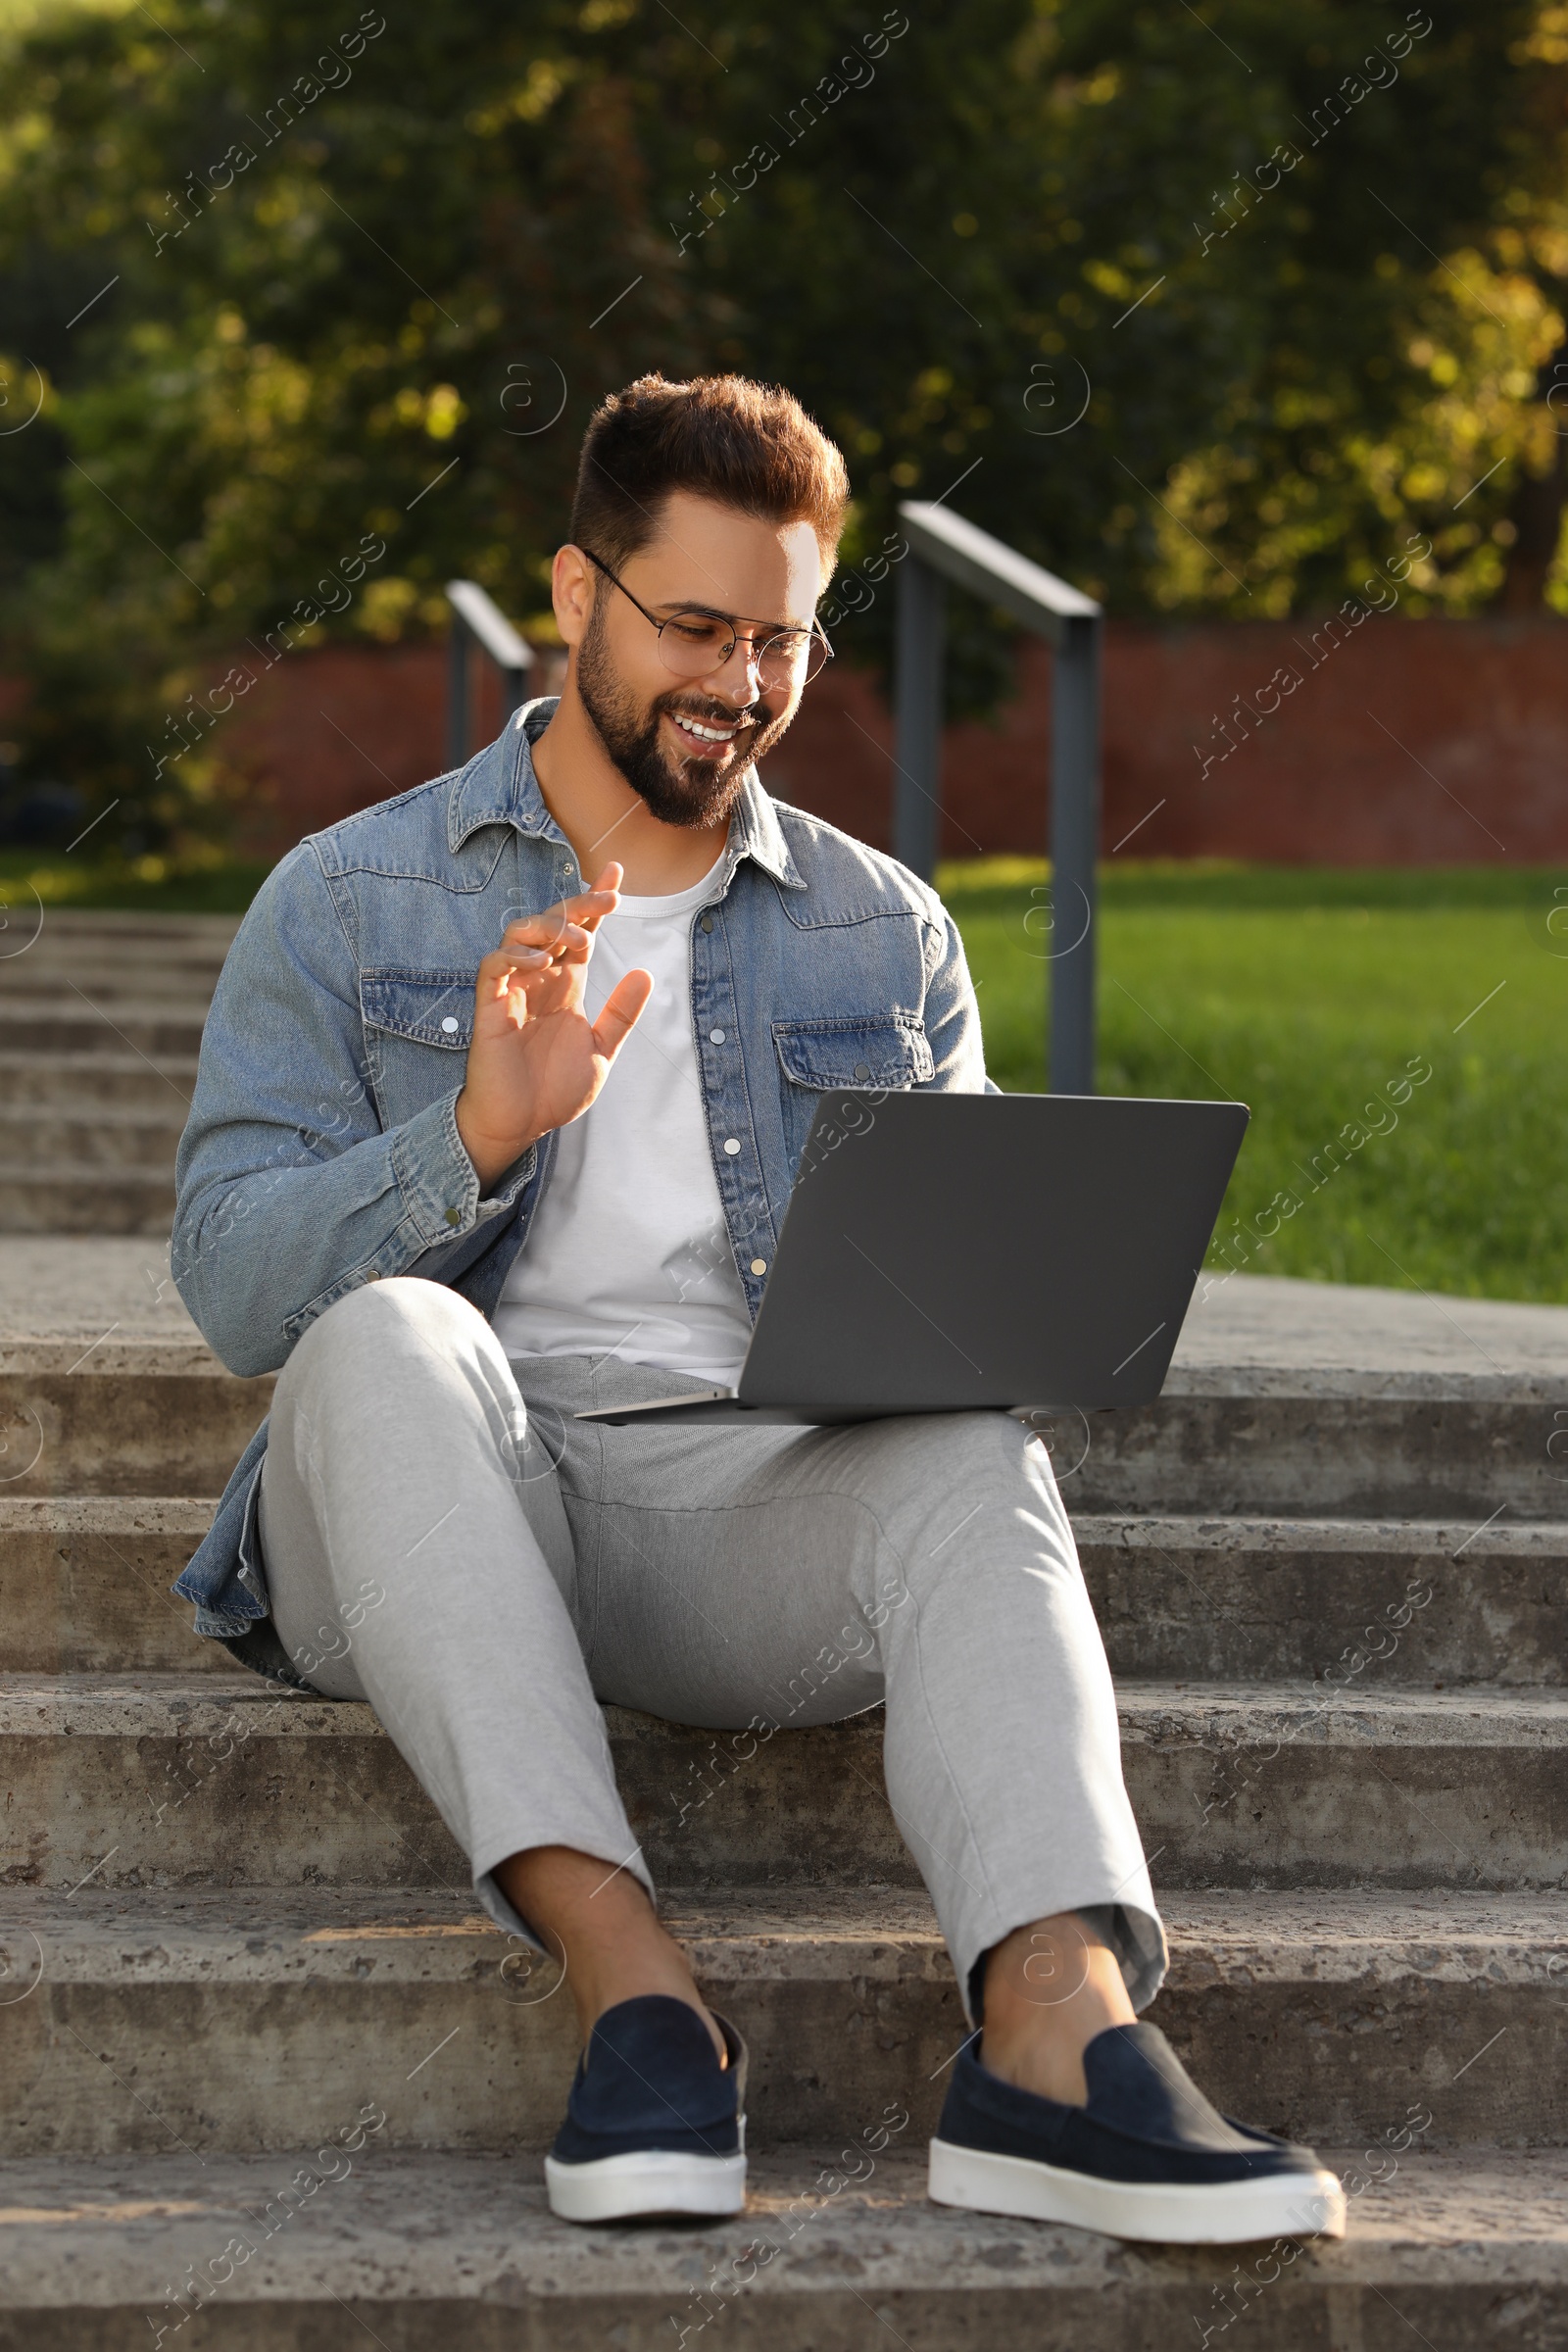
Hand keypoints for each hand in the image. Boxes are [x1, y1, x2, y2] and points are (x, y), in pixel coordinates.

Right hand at [454, 862, 651, 1189]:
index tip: (617, 873)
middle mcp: (539, 980)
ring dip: (551, 927)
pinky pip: (495, 964)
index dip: (596, 902)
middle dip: (581, 905)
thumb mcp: (601, 1050)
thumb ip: (621, 1014)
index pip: (581, 932)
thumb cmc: (553, 1091)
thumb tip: (644, 973)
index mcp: (565, 987)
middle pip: (555, 924)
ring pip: (520, 932)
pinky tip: (540, 963)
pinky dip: (515, 955)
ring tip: (577, 941)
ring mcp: (512, 989)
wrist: (519, 1124)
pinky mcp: (490, 1004)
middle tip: (608, 899)